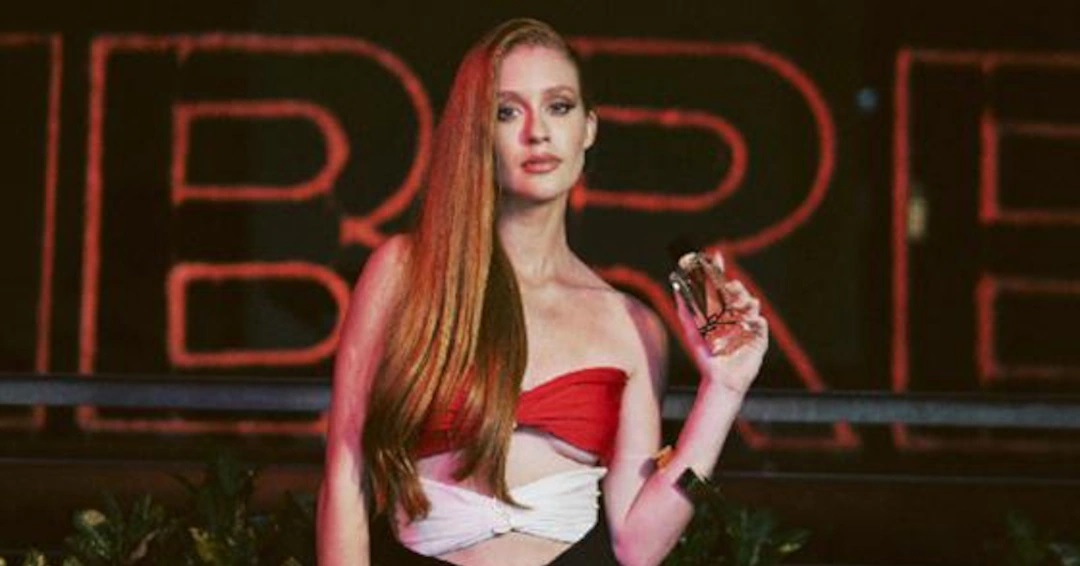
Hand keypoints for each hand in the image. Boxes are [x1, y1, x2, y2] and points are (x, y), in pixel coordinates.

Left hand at [673, 250, 768, 394]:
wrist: (718, 379)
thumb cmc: (705, 356)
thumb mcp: (691, 330)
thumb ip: (685, 309)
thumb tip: (675, 287)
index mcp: (721, 311)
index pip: (721, 286)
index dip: (718, 271)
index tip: (715, 256)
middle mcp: (736, 315)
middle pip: (739, 292)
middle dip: (736, 286)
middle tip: (729, 285)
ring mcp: (748, 326)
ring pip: (752, 304)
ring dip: (746, 300)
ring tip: (738, 303)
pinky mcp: (759, 339)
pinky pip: (761, 324)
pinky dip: (756, 320)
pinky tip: (749, 321)